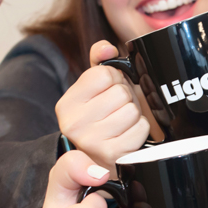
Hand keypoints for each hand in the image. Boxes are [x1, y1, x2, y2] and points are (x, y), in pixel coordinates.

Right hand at [55, 41, 149, 171]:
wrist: (99, 159)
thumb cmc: (99, 119)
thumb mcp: (92, 90)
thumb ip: (99, 62)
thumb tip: (107, 48)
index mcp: (65, 105)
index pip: (103, 74)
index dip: (113, 80)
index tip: (106, 92)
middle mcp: (74, 125)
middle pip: (121, 92)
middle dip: (125, 98)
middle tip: (116, 111)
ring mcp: (93, 143)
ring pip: (132, 110)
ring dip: (132, 115)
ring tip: (121, 123)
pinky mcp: (114, 155)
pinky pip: (141, 128)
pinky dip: (139, 130)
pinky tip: (127, 135)